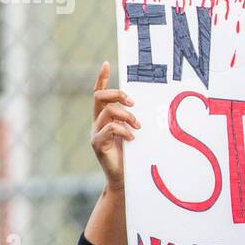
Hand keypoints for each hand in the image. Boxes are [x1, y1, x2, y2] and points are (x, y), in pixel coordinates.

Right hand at [92, 61, 138, 191]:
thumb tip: (149, 105)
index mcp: (105, 118)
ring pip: (108, 111)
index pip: (100, 93)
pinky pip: (109, 128)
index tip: (107, 64)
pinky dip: (123, 130)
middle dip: (118, 95)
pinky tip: (132, 139)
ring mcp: (96, 133)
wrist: (124, 180)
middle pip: (100, 97)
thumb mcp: (134, 133)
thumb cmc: (133, 156)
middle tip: (133, 104)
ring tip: (137, 128)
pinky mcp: (97, 144)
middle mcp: (97, 123)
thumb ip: (135, 120)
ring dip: (127, 116)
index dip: (101, 78)